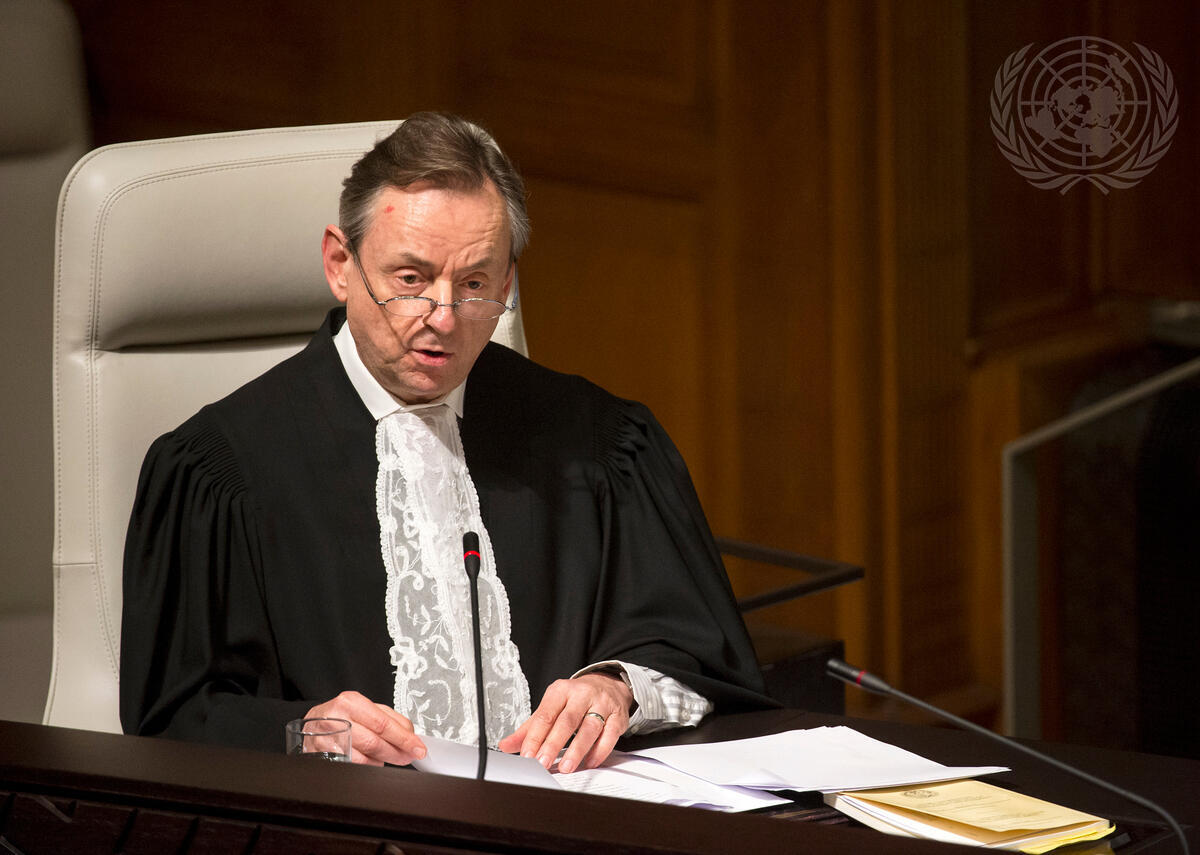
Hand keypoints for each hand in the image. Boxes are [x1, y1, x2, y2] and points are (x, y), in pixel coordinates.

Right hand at [305, 691, 426, 765]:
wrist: (312, 723)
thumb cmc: (341, 714)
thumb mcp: (365, 707)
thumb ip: (390, 718)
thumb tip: (411, 734)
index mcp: (351, 702)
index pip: (383, 724)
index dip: (404, 738)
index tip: (418, 747)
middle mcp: (337, 720)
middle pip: (375, 743)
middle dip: (398, 752)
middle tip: (410, 756)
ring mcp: (328, 741)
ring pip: (365, 758)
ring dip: (383, 760)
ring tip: (390, 756)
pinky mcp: (324, 758)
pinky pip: (355, 766)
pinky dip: (369, 765)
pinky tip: (373, 760)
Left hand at [497, 673, 631, 773]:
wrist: (608, 684)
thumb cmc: (575, 700)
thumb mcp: (551, 707)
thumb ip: (530, 728)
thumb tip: (506, 746)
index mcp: (560, 691)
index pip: (545, 715)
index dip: (535, 737)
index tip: (527, 755)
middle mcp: (581, 695)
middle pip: (566, 721)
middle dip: (553, 744)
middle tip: (543, 763)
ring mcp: (602, 704)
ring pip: (589, 728)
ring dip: (577, 750)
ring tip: (565, 767)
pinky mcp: (618, 716)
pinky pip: (609, 734)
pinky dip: (600, 751)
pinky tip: (590, 762)